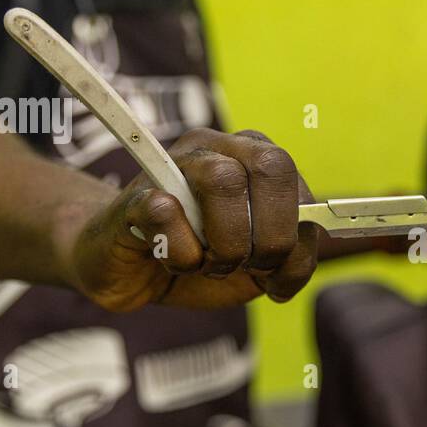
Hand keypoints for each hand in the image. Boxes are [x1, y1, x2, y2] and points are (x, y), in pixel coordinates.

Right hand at [58, 128, 317, 311]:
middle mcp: (218, 148)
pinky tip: (173, 261)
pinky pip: (167, 213)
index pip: (297, 182)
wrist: (127, 270)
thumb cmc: (199, 258)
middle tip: (248, 268)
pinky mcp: (135, 195)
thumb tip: (299, 257)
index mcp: (254, 158)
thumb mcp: (256, 266)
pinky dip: (181, 255)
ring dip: (226, 246)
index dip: (298, 239)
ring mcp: (173, 165)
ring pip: (223, 180)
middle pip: (272, 166)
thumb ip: (290, 256)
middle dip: (271, 237)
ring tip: (209, 265)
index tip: (278, 277)